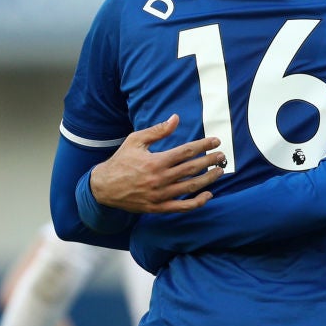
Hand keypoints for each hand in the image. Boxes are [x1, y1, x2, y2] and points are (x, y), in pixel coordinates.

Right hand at [90, 114, 225, 212]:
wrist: (103, 188)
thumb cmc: (121, 161)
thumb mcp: (135, 141)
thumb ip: (157, 131)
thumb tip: (176, 118)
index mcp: (155, 161)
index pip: (186, 152)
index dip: (203, 145)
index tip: (216, 141)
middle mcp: (159, 179)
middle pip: (192, 169)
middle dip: (210, 161)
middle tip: (222, 156)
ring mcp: (159, 195)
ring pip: (191, 188)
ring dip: (208, 179)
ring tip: (219, 171)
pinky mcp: (158, 207)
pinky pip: (182, 207)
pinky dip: (197, 202)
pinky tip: (208, 195)